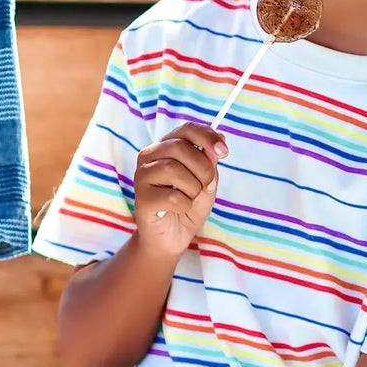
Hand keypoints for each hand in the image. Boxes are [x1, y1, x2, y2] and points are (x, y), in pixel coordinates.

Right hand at [133, 122, 226, 258]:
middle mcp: (149, 155)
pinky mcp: (141, 199)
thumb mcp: (206, 181)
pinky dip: (185, 205)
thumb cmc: (188, 205)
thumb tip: (222, 138)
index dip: (207, 136)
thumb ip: (210, 161)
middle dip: (203, 168)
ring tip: (191, 198)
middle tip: (208, 186)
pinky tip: (180, 209)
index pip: (186, 129)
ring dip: (193, 188)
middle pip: (179, 147)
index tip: (225, 152)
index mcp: (166, 146)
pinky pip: (171, 196)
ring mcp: (142, 176)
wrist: (173, 237)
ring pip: (173, 169)